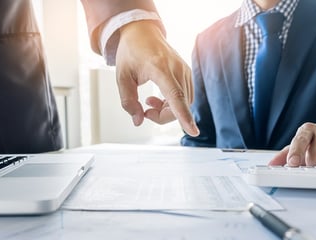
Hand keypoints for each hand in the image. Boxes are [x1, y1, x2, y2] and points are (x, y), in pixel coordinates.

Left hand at [115, 20, 198, 136]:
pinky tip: (159, 98)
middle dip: (163, 117)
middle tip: (144, 112)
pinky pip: (185, 97)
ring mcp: (185, 70)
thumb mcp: (122, 77)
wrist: (142, 33)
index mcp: (159, 68)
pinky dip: (172, 104)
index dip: (183, 115)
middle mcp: (177, 69)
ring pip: (184, 104)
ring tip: (149, 102)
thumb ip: (128, 101)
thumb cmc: (131, 52)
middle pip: (179, 105)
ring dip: (167, 110)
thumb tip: (138, 121)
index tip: (193, 131)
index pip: (175, 95)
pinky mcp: (187, 74)